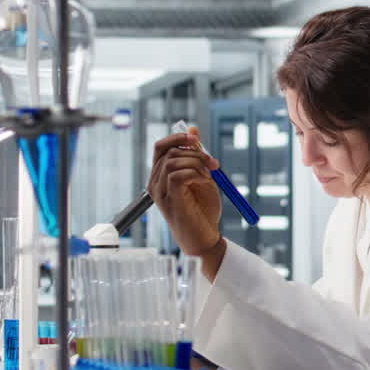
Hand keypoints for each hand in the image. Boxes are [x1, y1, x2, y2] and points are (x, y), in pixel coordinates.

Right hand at [148, 129, 223, 268]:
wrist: (206, 239)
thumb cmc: (203, 211)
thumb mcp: (203, 177)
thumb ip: (196, 156)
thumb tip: (192, 129)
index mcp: (161, 177)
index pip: (161, 147)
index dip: (177, 138)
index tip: (196, 139)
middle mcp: (155, 184)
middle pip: (167, 151)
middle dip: (194, 151)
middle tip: (213, 163)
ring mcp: (160, 193)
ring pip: (172, 161)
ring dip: (196, 163)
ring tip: (209, 176)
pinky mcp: (169, 202)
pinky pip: (177, 175)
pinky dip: (194, 173)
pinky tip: (204, 183)